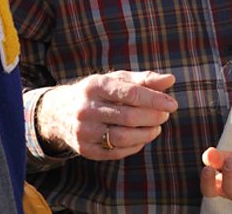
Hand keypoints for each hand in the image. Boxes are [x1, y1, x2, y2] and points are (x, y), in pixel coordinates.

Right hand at [36, 70, 176, 159]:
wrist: (59, 111)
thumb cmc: (98, 92)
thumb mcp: (116, 80)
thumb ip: (144, 80)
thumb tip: (171, 80)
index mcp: (96, 86)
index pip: (131, 94)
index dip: (155, 100)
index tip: (172, 104)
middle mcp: (87, 108)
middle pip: (129, 117)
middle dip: (153, 117)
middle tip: (165, 115)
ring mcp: (84, 131)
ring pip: (123, 137)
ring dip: (147, 134)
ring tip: (156, 127)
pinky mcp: (85, 149)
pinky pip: (116, 152)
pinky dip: (135, 146)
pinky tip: (142, 138)